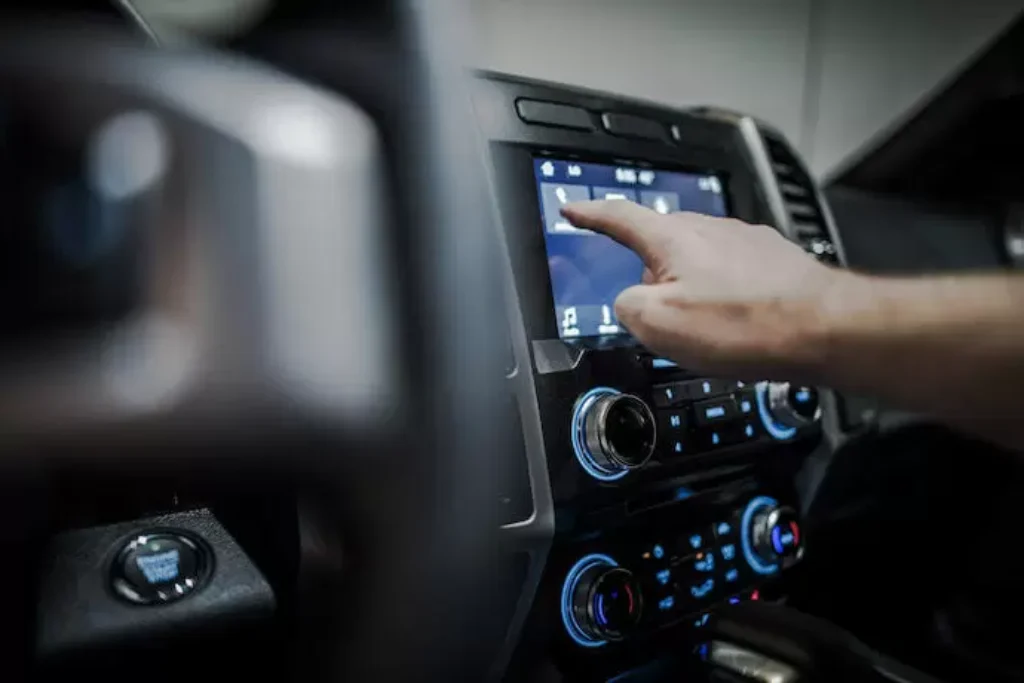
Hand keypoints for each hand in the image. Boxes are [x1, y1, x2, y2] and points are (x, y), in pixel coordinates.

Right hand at [560, 200, 854, 378]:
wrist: (825, 329)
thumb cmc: (747, 325)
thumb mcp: (658, 325)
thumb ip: (627, 307)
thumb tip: (632, 303)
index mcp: (673, 238)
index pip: (619, 217)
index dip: (590, 214)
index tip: (574, 209)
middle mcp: (710, 229)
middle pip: (661, 248)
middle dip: (655, 280)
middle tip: (664, 318)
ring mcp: (744, 242)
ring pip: (699, 264)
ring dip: (696, 293)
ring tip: (713, 331)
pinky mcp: (773, 261)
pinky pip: (733, 276)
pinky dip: (728, 299)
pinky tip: (740, 325)